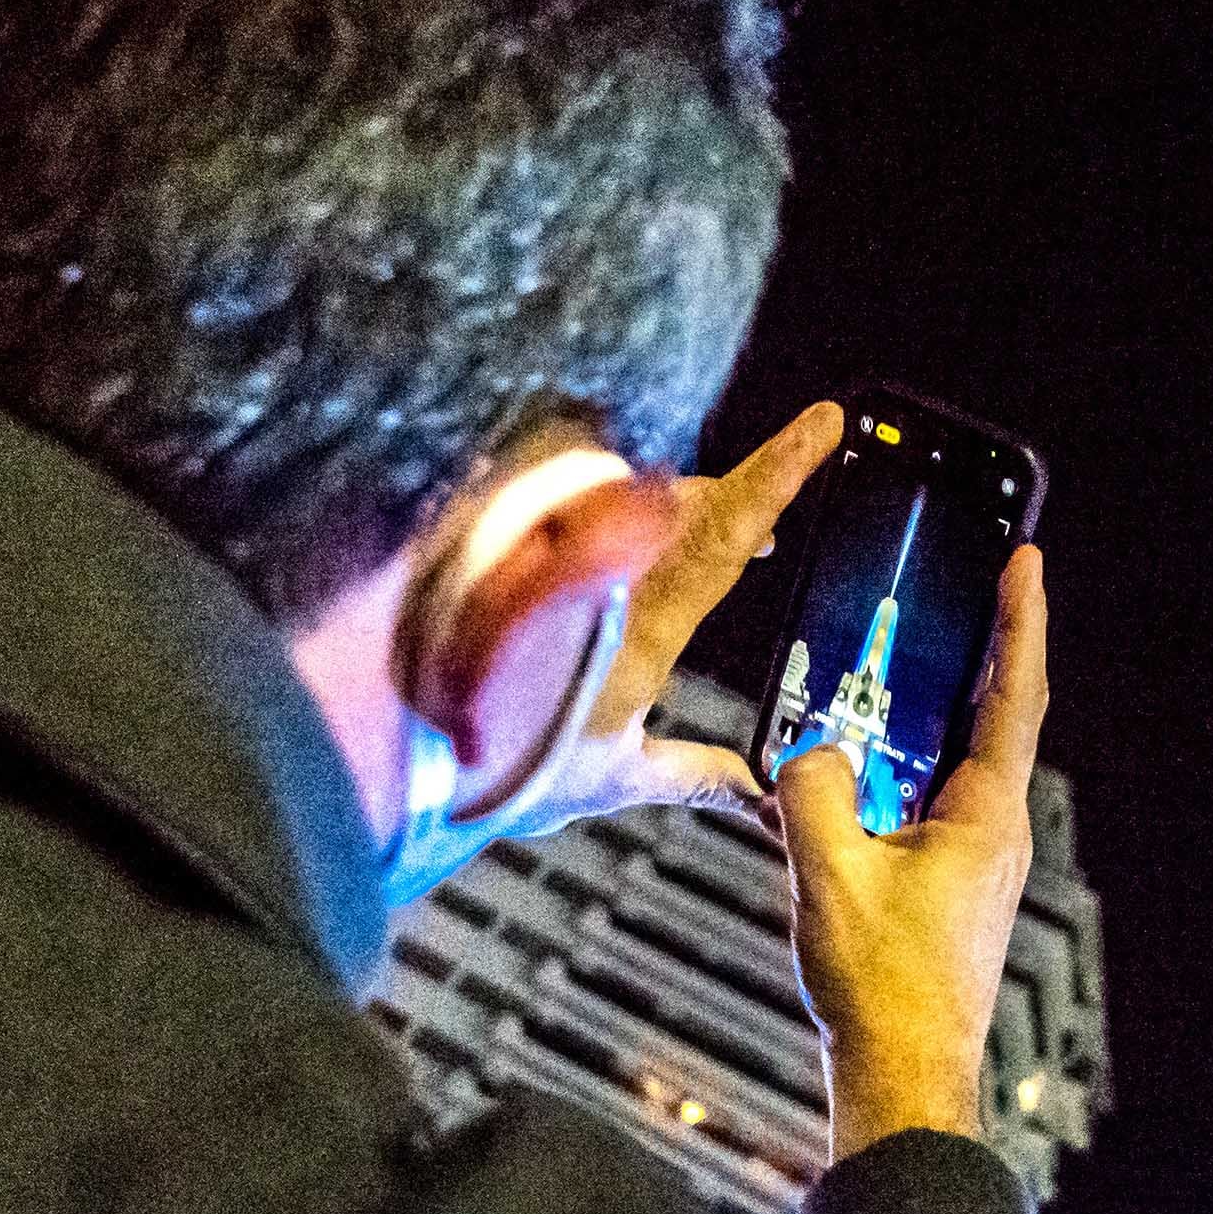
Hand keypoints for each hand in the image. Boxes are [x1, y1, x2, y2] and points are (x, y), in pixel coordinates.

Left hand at [463, 401, 841, 843]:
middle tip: (761, 517)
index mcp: (641, 626)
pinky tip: (583, 550)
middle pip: (678, 502)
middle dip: (727, 499)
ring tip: (678, 530)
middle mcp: (593, 570)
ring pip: (620, 495)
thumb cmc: (495, 769)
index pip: (724, 532)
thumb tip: (750, 790)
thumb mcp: (609, 780)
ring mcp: (538, 540)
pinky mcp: (490, 531)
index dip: (776, 473)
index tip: (819, 423)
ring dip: (658, 509)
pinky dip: (595, 515)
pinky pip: (562, 501)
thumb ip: (689, 774)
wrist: (393, 751)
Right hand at [778, 541, 1045, 1155]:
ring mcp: (975, 863)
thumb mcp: (828, 870)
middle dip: (983, 650)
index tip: (1025, 560)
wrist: (902, 1075)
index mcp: (987, 816)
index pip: (1016, 695)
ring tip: (899, 663)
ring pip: (956, 762)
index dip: (1022, 621)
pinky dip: (899, 769)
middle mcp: (994, 832)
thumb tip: (807, 751)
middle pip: (995, 717)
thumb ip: (811, 788)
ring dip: (933, 711)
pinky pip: (926, 804)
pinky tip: (852, 766)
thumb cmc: (881, 987)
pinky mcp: (947, 889)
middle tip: (968, 590)